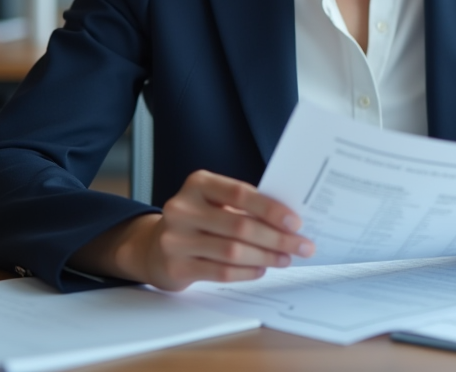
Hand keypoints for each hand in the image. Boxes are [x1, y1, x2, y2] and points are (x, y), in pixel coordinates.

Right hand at [74, 170, 314, 289]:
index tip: (296, 222)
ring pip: (232, 251)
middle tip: (302, 245)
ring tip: (285, 258)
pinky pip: (220, 272)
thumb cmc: (197, 220)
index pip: (240, 194)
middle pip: (240, 226)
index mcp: (198, 184)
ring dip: (266, 257)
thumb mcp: (215, 203)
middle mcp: (182, 208)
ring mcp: (175, 238)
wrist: (153, 247)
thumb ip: (244, 206)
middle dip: (277, 238)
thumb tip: (290, 222)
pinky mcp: (175, 266)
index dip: (271, 209)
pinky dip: (247, 272)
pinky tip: (262, 269)